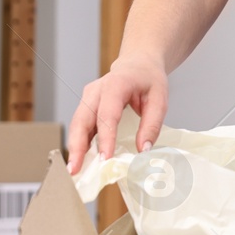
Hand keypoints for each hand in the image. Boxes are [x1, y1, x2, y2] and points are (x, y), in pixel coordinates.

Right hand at [66, 56, 168, 174]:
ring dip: (74, 148)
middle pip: (82, 120)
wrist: (138, 63)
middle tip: (75, 169)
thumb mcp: (160, 99)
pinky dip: (79, 144)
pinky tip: (80, 161)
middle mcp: (96, 91)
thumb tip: (143, 150)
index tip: (104, 158)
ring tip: (74, 170)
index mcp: (115, 84)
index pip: (108, 114)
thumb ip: (152, 124)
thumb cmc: (149, 79)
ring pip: (77, 125)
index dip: (105, 138)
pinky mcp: (87, 107)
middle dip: (77, 146)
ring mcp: (88, 98)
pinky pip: (80, 126)